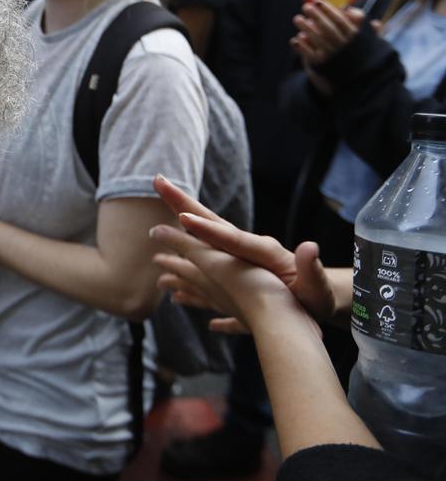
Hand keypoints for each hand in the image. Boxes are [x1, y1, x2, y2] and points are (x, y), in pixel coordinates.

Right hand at [150, 176, 336, 332]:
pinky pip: (206, 258)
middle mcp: (247, 248)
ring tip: (156, 214)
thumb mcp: (318, 287)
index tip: (183, 218)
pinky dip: (188, 253)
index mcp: (262, 252)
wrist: (324, 299)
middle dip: (183, 202)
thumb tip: (311, 247)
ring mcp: (239, 257)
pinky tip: (171, 262)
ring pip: (203, 237)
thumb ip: (312, 269)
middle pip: (210, 222)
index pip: (229, 237)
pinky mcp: (237, 269)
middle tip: (158, 180)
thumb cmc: (320, 297)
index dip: (206, 229)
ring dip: (180, 221)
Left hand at [291, 0, 365, 66]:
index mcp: (356, 39)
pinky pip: (311, 56)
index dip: (328, 10)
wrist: (359, 81)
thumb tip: (349, 9)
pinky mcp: (324, 68)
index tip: (317, 1)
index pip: (340, 21)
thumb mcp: (369, 40)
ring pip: (318, 41)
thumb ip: (359, 23)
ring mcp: (334, 57)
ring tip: (297, 18)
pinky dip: (302, 48)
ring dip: (306, 29)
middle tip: (305, 6)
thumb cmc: (360, 55)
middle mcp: (344, 47)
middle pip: (328, 29)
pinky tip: (295, 40)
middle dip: (316, 16)